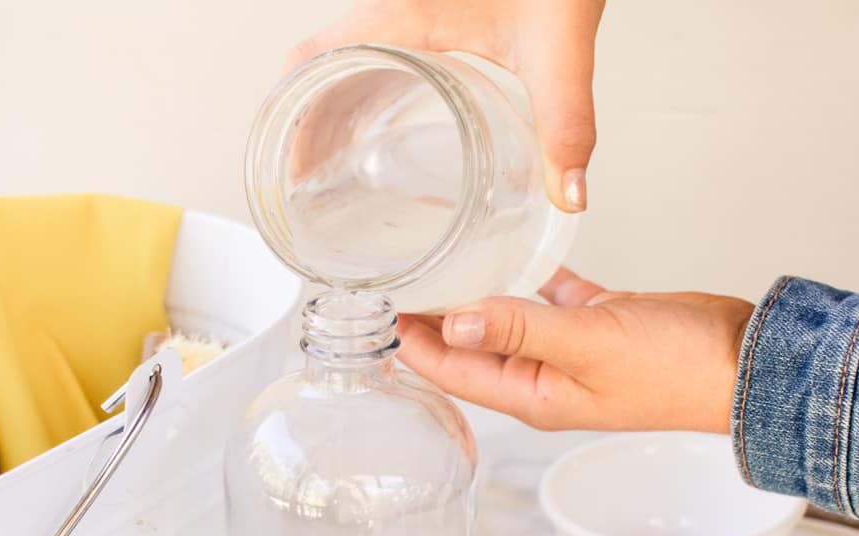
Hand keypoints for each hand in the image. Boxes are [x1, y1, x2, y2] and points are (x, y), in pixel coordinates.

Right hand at [289, 0, 604, 211]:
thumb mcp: (559, 50)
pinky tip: (374, 122)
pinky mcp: (420, 8)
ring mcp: (399, 6)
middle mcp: (389, 6)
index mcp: (401, 14)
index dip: (290, 117)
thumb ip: (567, 123)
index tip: (293, 169)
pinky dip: (354, 88)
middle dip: (303, 127)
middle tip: (309, 182)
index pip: (312, 60)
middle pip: (314, 67)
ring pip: (337, 58)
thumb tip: (569, 194)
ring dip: (325, 108)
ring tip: (330, 164)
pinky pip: (365, 48)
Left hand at [396, 268, 754, 432]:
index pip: (451, 369)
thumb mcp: (588, 344)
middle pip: (468, 345)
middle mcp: (542, 376)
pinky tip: (504, 247)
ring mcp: (568, 350)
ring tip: (435, 258)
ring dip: (472, 293)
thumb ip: (520, 328)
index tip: (375, 303)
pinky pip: (547, 298)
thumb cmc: (678, 369)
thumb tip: (454, 320)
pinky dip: (525, 275)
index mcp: (532, 394)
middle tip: (394, 273)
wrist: (750, 362)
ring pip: (504, 318)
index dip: (409, 339)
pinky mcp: (595, 322)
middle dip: (429, 316)